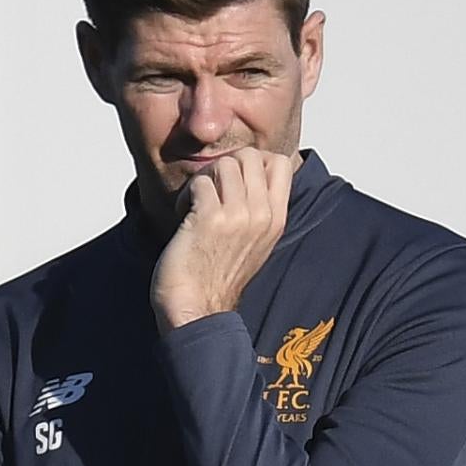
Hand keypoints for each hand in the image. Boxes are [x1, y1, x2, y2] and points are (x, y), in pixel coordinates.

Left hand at [151, 149, 295, 327]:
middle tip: (212, 192)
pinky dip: (185, 195)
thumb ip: (258, 209)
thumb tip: (247, 174)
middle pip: (251, 155)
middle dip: (225, 167)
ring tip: (197, 206)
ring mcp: (238, 216)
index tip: (235, 183)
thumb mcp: (254, 242)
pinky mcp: (210, 218)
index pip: (281, 163)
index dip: (254, 162)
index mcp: (276, 219)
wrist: (198, 309)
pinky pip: (200, 182)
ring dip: (204, 180)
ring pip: (224, 163)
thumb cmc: (217, 278)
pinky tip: (184, 216)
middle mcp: (262, 215)